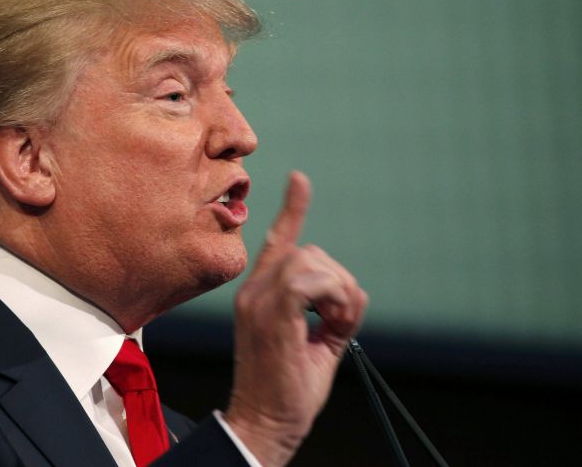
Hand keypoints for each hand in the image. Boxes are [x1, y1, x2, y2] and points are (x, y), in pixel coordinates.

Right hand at [225, 171, 367, 466]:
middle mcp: (253, 292)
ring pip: (310, 262)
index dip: (292, 210)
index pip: (276, 243)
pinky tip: (332, 324)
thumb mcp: (317, 344)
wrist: (265, 423)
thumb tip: (351, 291)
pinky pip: (307, 281)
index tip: (300, 180)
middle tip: (340, 321)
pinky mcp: (269, 313)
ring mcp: (258, 301)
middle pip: (307, 252)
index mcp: (259, 296)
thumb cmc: (289, 392)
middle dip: (338, 280)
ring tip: (336, 326)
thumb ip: (329, 313)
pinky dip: (333, 298)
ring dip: (337, 291)